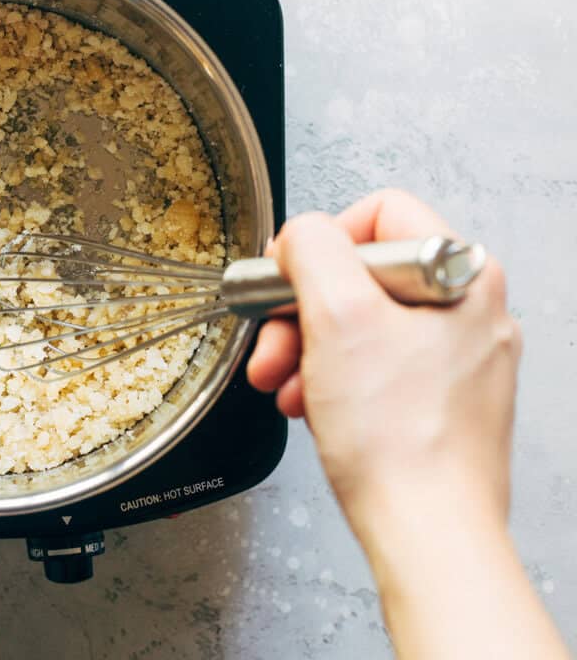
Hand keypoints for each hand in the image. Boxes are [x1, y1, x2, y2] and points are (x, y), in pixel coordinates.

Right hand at [247, 189, 518, 530]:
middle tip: (274, 342)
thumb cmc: (399, 439)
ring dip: (309, 350)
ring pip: (362, 323)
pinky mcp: (441, 398)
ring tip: (287, 385)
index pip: (379, 213)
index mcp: (461, 274)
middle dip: (302, 309)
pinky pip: (374, 366)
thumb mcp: (337, 317)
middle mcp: (469, 309)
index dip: (320, 241)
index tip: (287, 278)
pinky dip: (333, 381)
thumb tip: (299, 235)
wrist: (427, 531)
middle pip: (361, 274)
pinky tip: (313, 407)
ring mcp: (458, 357)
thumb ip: (313, 249)